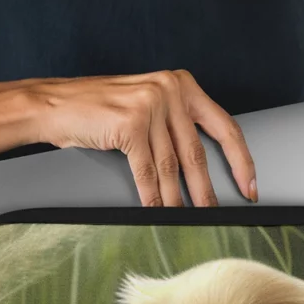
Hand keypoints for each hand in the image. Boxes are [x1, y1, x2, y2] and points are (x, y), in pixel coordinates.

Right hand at [25, 68, 257, 207]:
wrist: (54, 104)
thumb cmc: (98, 108)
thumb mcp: (146, 105)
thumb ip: (174, 124)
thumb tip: (200, 167)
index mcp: (181, 84)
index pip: (224, 126)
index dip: (240, 160)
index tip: (249, 185)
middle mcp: (170, 90)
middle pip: (197, 152)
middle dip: (207, 190)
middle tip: (217, 214)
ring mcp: (150, 105)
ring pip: (171, 166)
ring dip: (178, 200)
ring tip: (186, 219)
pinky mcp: (130, 124)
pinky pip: (146, 171)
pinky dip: (151, 196)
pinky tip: (156, 210)